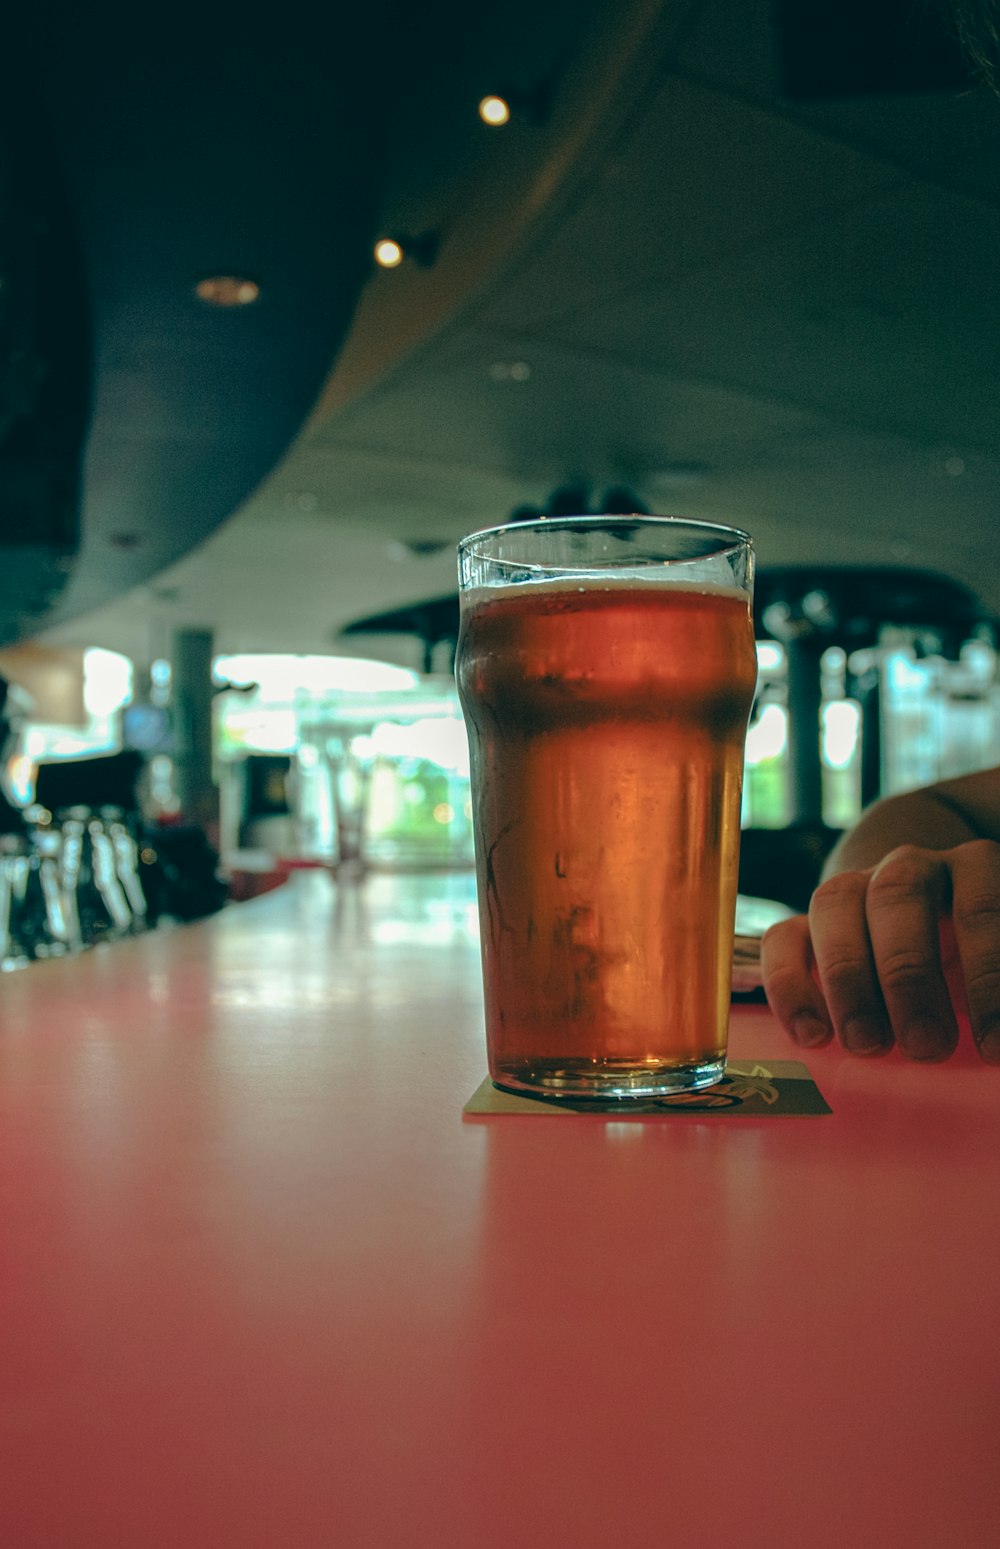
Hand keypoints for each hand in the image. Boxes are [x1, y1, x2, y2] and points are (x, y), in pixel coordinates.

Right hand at [760, 840, 999, 1062]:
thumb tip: (999, 1045)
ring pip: (833, 904)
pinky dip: (790, 986)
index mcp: (972, 869)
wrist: (928, 924)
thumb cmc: (975, 958)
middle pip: (897, 896)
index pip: (980, 906)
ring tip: (868, 1046)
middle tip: (926, 1048)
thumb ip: (997, 987)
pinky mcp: (806, 921)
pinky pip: (782, 937)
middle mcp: (908, 867)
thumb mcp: (992, 965)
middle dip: (909, 976)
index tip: (993, 1046)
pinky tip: (813, 1037)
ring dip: (847, 979)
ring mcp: (852, 887)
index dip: (988, 976)